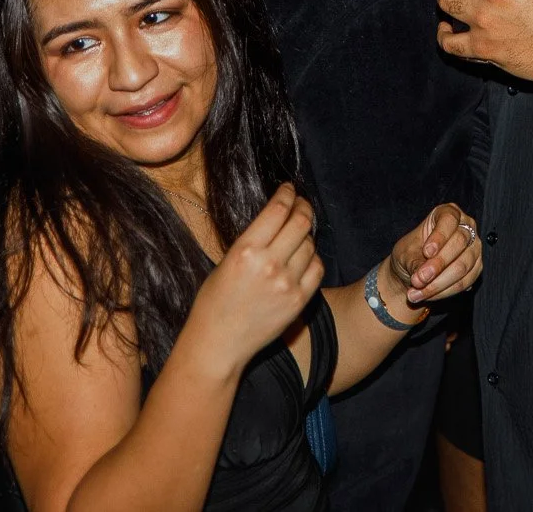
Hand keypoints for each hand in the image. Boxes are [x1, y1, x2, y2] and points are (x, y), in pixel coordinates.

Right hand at [184, 184, 322, 369]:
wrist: (219, 342)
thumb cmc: (214, 301)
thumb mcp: (227, 260)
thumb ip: (254, 239)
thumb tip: (277, 217)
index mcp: (246, 250)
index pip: (278, 210)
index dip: (287, 194)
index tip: (289, 189)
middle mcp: (270, 264)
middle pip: (301, 222)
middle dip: (303, 207)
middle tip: (301, 203)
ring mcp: (287, 284)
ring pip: (310, 244)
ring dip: (307, 234)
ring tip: (299, 233)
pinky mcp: (298, 301)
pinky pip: (317, 268)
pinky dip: (313, 258)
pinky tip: (304, 257)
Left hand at [388, 204, 483, 306]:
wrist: (413, 272)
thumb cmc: (410, 253)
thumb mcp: (405, 253)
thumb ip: (414, 262)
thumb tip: (421, 278)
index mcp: (448, 213)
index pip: (449, 220)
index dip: (439, 236)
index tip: (426, 252)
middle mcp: (466, 227)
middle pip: (459, 243)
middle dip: (437, 265)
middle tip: (417, 280)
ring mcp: (474, 248)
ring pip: (463, 266)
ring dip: (438, 283)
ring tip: (416, 293)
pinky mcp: (476, 268)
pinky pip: (464, 282)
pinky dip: (444, 292)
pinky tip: (428, 296)